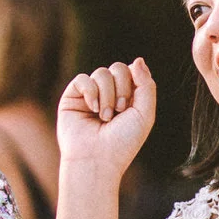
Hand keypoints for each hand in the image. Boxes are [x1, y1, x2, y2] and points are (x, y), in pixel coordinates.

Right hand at [56, 59, 156, 180]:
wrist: (97, 159)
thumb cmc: (122, 142)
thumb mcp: (144, 114)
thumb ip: (146, 85)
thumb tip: (138, 59)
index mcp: (127, 97)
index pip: (133, 72)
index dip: (134, 82)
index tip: (131, 105)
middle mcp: (109, 94)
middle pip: (118, 68)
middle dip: (122, 88)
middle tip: (120, 111)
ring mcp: (91, 94)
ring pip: (102, 73)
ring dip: (107, 96)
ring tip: (104, 117)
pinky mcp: (73, 96)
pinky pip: (83, 79)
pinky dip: (91, 92)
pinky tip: (92, 108)